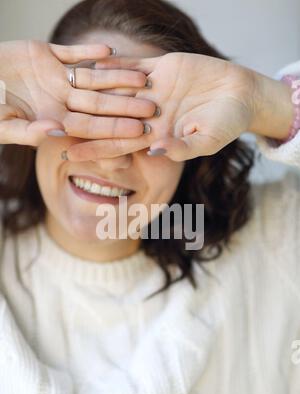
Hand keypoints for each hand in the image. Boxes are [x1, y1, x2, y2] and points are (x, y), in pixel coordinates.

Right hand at [0, 40, 155, 145]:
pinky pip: (72, 53)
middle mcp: (60, 101)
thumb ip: (27, 132)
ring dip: (117, 77)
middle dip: (126, 105)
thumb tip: (55, 132)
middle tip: (152, 107)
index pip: (91, 126)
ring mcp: (55, 78)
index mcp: (53, 120)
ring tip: (142, 76)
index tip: (140, 131)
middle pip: (100, 103)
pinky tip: (110, 51)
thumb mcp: (2, 125)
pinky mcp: (46, 55)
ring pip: (93, 78)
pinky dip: (89, 52)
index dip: (115, 128)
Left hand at [67, 52, 293, 161]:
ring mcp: (153, 91)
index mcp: (157, 136)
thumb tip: (154, 151)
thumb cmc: (228, 123)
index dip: (95, 150)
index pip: (119, 145)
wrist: (241, 94)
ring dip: (92, 90)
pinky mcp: (160, 69)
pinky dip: (114, 64)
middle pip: (110, 119)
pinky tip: (91, 63)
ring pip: (116, 91)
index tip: (70, 157)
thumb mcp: (207, 140)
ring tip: (63, 90)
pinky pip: (133, 66)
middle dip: (84, 123)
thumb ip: (182, 147)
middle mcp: (149, 115)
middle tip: (53, 125)